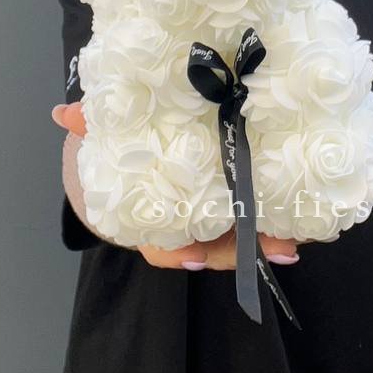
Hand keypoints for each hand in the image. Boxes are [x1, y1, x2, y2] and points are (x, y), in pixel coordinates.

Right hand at [51, 102, 302, 269]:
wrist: (145, 155)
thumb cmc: (130, 151)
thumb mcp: (110, 139)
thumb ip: (92, 127)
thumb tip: (64, 114)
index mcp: (153, 215)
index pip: (162, 245)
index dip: (178, 254)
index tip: (195, 258)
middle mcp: (185, 226)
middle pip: (211, 250)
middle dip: (241, 253)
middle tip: (276, 250)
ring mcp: (214, 221)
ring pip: (240, 243)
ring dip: (270, 243)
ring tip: (297, 243)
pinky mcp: (242, 206)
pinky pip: (260, 223)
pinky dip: (283, 223)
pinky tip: (309, 223)